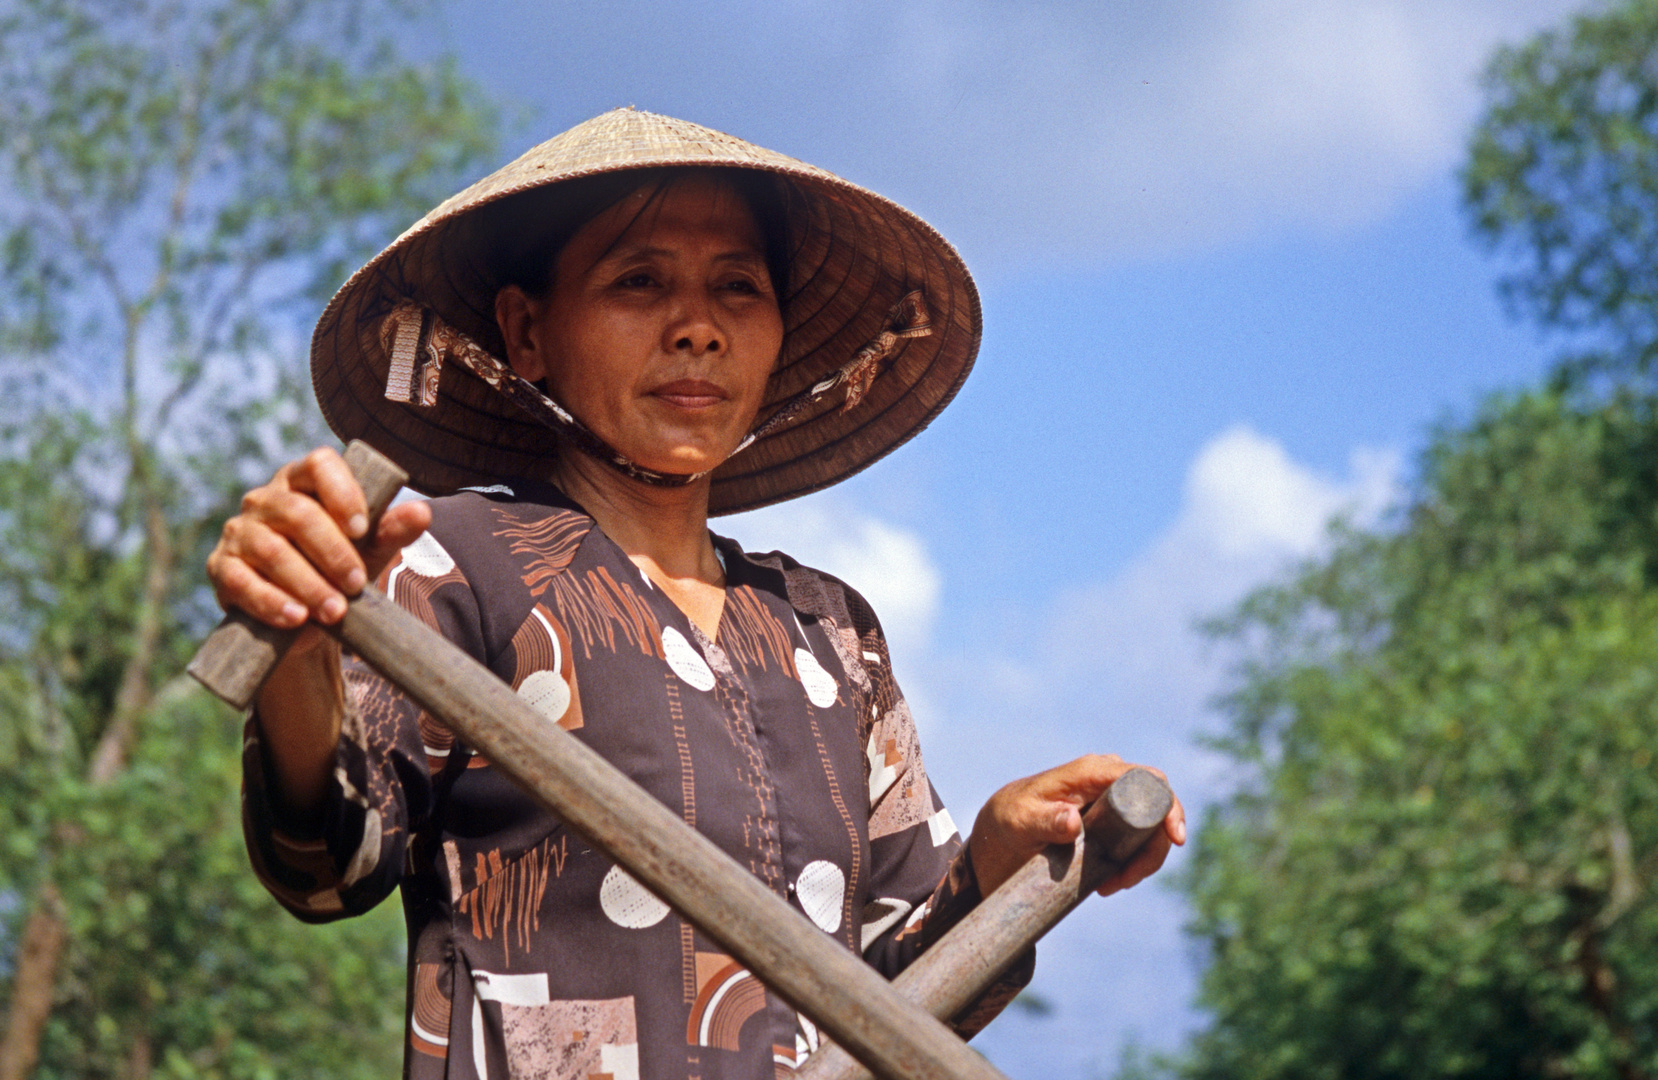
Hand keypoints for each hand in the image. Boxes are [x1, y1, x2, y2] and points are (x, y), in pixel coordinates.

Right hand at [206, 446, 431, 638]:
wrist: (304, 619)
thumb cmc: (339, 568)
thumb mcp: (370, 549)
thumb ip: (392, 530)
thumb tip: (422, 512)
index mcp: (303, 482)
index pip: (319, 464)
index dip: (341, 492)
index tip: (362, 528)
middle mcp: (266, 500)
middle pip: (296, 513)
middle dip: (331, 552)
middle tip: (357, 583)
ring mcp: (239, 532)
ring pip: (270, 551)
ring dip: (307, 584)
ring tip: (335, 611)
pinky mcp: (221, 568)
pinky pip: (241, 582)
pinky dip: (272, 602)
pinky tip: (297, 618)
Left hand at [967, 754, 1185, 898]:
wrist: (1002, 828)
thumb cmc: (1010, 818)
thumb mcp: (1022, 821)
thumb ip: (1045, 820)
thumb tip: (1074, 822)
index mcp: (1093, 772)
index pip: (1147, 779)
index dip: (1168, 806)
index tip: (1174, 839)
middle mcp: (1109, 780)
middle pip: (1157, 809)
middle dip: (1153, 848)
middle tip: (1127, 880)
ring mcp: (1114, 799)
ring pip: (1151, 829)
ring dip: (1142, 861)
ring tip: (1112, 886)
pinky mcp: (1113, 819)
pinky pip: (1138, 840)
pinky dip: (1133, 863)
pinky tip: (1110, 882)